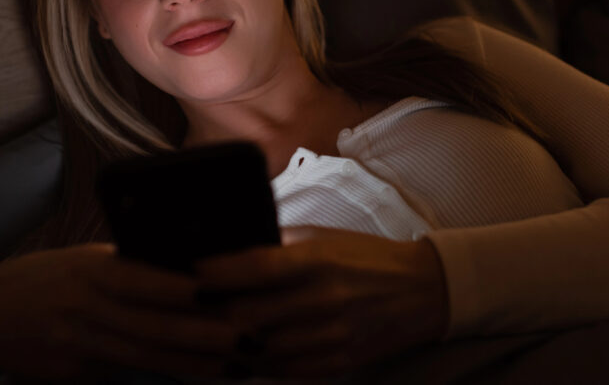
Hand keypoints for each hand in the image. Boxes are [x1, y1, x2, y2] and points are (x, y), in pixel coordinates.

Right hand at [0, 243, 241, 380]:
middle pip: (150, 326)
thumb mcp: (84, 262)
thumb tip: (190, 270)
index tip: (220, 290)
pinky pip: (128, 371)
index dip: (176, 288)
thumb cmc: (46, 278)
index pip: (136, 278)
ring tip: (238, 364)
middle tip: (248, 338)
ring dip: (195, 362)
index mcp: (89, 271)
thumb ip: (129, 266)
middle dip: (203, 335)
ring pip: (146, 355)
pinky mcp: (76, 372)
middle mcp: (85, 308)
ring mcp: (80, 344)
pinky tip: (201, 373)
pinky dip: (167, 372)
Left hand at [194, 227, 448, 377]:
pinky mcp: (338, 363)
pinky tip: (238, 354)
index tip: (191, 271)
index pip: (257, 267)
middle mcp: (324, 299)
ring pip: (261, 349)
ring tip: (204, 333)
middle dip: (213, 312)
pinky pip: (284, 370)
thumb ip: (280, 242)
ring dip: (228, 343)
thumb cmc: (365, 256)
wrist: (422, 291)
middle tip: (186, 307)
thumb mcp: (324, 237)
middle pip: (251, 315)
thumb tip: (231, 245)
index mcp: (320, 260)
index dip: (218, 272)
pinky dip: (255, 365)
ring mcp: (331, 337)